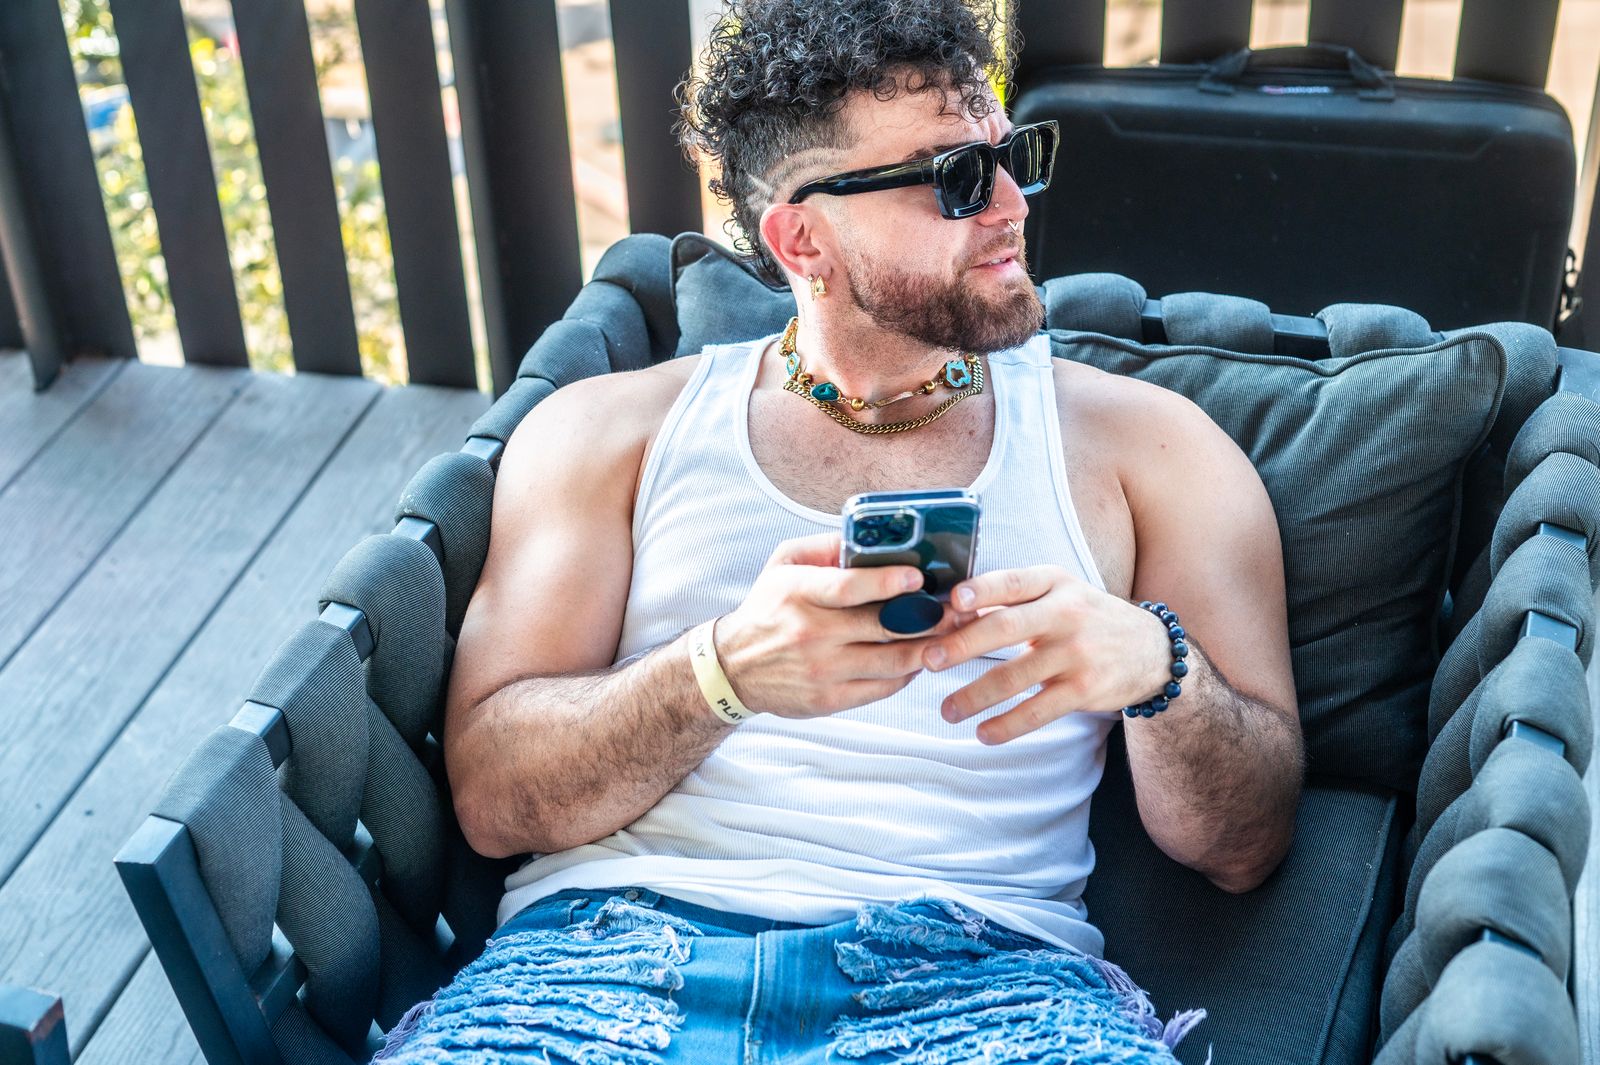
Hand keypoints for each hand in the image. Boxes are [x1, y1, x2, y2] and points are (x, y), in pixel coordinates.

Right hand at [715, 532, 950, 717]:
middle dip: (928, 617)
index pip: (848, 588)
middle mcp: (809, 634)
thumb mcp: (783, 564)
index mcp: (797, 594)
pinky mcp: (828, 700)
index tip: (919, 578)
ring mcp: (821, 670)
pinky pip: (882, 688)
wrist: (734, 667)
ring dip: (928, 648)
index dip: (888, 583)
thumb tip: (867, 535)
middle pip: (882, 627)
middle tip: (956, 608)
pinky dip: (907, 672)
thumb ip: (825, 547)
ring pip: (891, 662)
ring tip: (950, 633)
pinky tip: (920, 657)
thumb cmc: (767, 608)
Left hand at [922, 566, 1171, 743]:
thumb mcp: (1058, 593)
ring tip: (947, 711)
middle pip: (1005, 628)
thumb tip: (952, 614)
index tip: (951, 603)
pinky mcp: (1084, 689)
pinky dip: (1006, 725)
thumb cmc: (1087, 617)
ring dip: (974, 696)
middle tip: (928, 660)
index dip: (980, 591)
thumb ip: (1012, 601)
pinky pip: (1037, 711)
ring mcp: (1076, 653)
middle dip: (962, 645)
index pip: (1011, 582)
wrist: (1151, 650)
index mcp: (1054, 582)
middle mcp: (1066, 613)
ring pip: (1014, 677)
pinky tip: (983, 733)